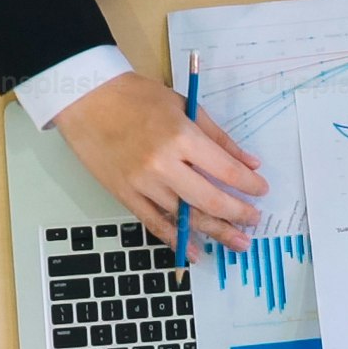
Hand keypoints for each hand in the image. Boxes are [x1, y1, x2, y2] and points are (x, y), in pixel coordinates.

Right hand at [50, 71, 268, 250]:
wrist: (86, 98)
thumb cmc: (136, 96)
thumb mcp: (184, 106)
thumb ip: (219, 137)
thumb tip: (250, 163)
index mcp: (182, 137)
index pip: (226, 170)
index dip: (249, 185)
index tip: (261, 191)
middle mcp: (164, 164)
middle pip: (210, 200)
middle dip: (238, 214)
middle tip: (254, 221)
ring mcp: (143, 183)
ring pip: (186, 217)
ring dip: (216, 231)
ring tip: (237, 241)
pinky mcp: (125, 195)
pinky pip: (155, 223)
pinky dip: (177, 240)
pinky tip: (196, 251)